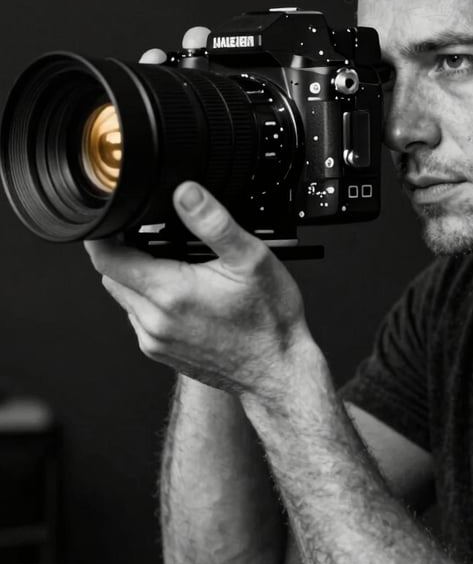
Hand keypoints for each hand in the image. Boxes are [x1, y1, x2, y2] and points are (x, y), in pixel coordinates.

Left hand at [84, 182, 307, 399]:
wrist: (276, 370)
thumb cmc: (269, 320)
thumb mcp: (251, 258)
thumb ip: (214, 222)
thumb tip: (186, 193)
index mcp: (170, 292)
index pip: (107, 257)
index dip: (105, 231)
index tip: (117, 218)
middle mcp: (154, 320)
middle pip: (110, 275)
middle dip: (124, 251)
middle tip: (156, 239)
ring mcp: (154, 339)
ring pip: (124, 296)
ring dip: (138, 276)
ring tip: (176, 266)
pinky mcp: (159, 351)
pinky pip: (139, 317)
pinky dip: (150, 300)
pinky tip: (183, 295)